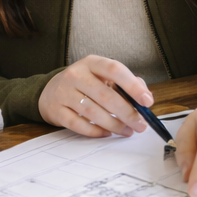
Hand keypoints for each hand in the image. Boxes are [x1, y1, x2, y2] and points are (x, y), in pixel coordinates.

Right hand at [38, 55, 152, 137]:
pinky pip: (79, 125)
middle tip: (140, 124)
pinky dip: (96, 131)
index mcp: (91, 63)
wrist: (50, 92)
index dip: (133, 86)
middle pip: (105, 95)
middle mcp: (75, 75)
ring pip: (93, 112)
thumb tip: (145, 97)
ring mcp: (64, 93)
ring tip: (127, 130)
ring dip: (114, 124)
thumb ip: (123, 84)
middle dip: (127, 113)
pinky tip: (107, 133)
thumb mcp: (100, 76)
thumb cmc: (83, 84)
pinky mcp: (56, 111)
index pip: (114, 69)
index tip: (147, 101)